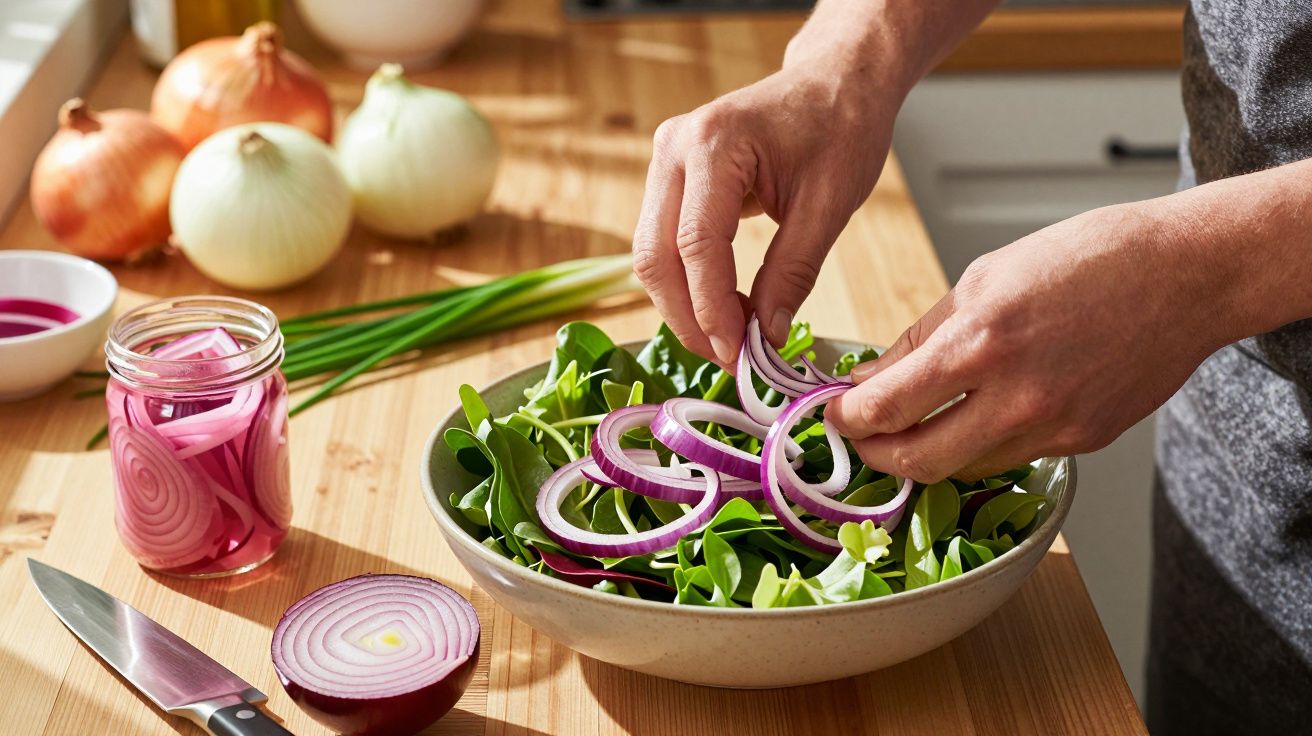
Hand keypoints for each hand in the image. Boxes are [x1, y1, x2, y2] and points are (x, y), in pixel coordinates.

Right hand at [632, 57, 900, 366]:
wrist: (835, 82)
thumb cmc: (840, 126)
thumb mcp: (830, 204)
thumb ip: (793, 272)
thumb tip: (767, 338)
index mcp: (713, 142)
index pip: (696, 244)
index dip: (711, 308)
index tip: (739, 353)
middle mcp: (673, 147)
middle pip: (656, 256)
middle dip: (689, 317)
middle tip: (730, 360)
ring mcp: (664, 160)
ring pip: (651, 256)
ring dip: (684, 307)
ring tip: (732, 339)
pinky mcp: (669, 178)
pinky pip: (663, 244)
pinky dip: (688, 284)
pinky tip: (724, 309)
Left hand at [826, 203, 1229, 481]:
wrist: (1187, 275)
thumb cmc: (1090, 259)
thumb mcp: (985, 278)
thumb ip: (920, 337)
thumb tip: (870, 377)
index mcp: (982, 341)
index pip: (886, 408)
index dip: (847, 418)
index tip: (835, 412)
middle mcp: (1017, 396)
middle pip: (917, 461)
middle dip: (876, 453)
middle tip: (863, 435)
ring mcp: (1054, 427)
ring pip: (964, 468)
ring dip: (928, 452)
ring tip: (916, 423)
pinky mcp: (1082, 443)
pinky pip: (1012, 457)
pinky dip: (983, 442)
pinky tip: (983, 412)